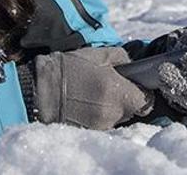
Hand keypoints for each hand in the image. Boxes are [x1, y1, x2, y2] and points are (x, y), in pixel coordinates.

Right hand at [32, 47, 151, 129]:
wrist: (40, 89)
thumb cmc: (69, 68)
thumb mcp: (98, 54)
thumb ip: (123, 58)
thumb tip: (133, 67)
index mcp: (117, 91)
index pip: (147, 102)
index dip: (143, 93)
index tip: (135, 87)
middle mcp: (112, 112)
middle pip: (132, 111)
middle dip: (126, 100)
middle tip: (111, 87)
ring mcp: (101, 125)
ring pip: (118, 118)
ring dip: (112, 108)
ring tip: (95, 95)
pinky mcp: (91, 131)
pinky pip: (104, 123)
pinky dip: (100, 114)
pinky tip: (87, 104)